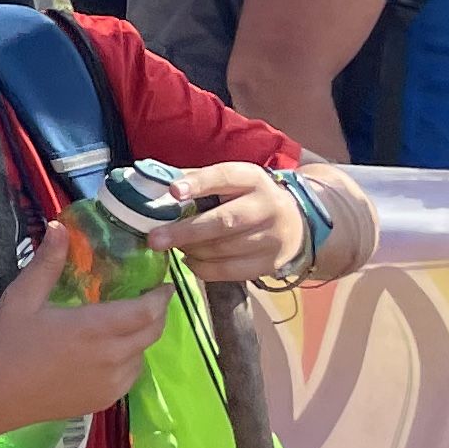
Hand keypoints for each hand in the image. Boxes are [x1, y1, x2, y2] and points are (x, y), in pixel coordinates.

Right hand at [0, 242, 166, 424]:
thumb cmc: (7, 343)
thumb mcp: (23, 298)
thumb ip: (47, 263)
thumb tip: (60, 227)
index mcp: (94, 328)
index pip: (146, 311)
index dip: (161, 297)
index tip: (164, 285)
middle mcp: (111, 357)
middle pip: (152, 333)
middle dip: (158, 314)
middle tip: (151, 300)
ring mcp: (111, 382)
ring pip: (142, 355)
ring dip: (141, 338)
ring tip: (125, 326)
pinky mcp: (105, 400)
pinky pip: (130, 376)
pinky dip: (128, 361)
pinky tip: (108, 354)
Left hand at [158, 162, 299, 283]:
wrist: (295, 222)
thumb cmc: (247, 198)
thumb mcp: (230, 182)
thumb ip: (196, 180)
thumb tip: (153, 184)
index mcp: (252, 179)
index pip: (225, 176)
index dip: (199, 183)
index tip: (174, 191)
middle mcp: (267, 206)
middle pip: (224, 221)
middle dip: (186, 231)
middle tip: (155, 239)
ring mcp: (272, 237)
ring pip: (225, 249)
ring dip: (192, 250)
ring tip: (173, 247)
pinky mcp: (270, 262)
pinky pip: (230, 271)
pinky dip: (204, 268)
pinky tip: (190, 260)